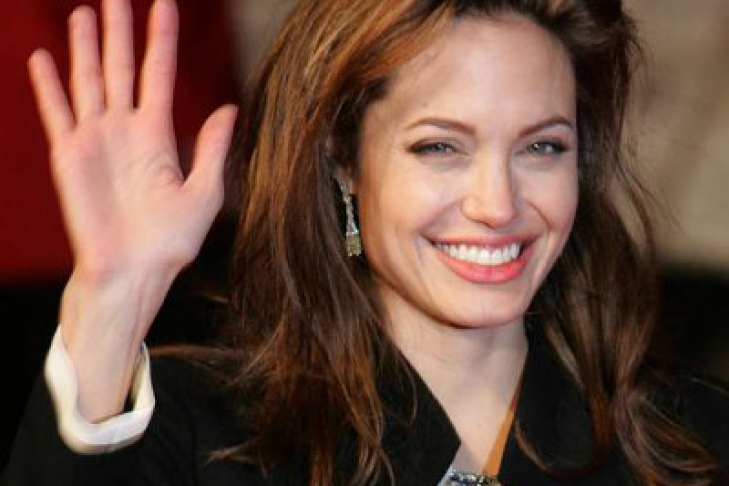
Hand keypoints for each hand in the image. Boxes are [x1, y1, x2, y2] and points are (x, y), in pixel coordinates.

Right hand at [28, 0, 236, 279]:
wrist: (133, 272)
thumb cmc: (171, 242)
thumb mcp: (205, 193)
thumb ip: (210, 148)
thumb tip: (228, 108)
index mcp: (159, 135)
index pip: (159, 73)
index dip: (161, 38)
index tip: (164, 3)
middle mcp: (126, 130)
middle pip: (122, 67)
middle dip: (119, 30)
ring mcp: (95, 139)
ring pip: (89, 80)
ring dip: (86, 47)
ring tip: (84, 13)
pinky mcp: (68, 155)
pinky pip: (57, 112)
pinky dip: (48, 86)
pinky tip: (43, 58)